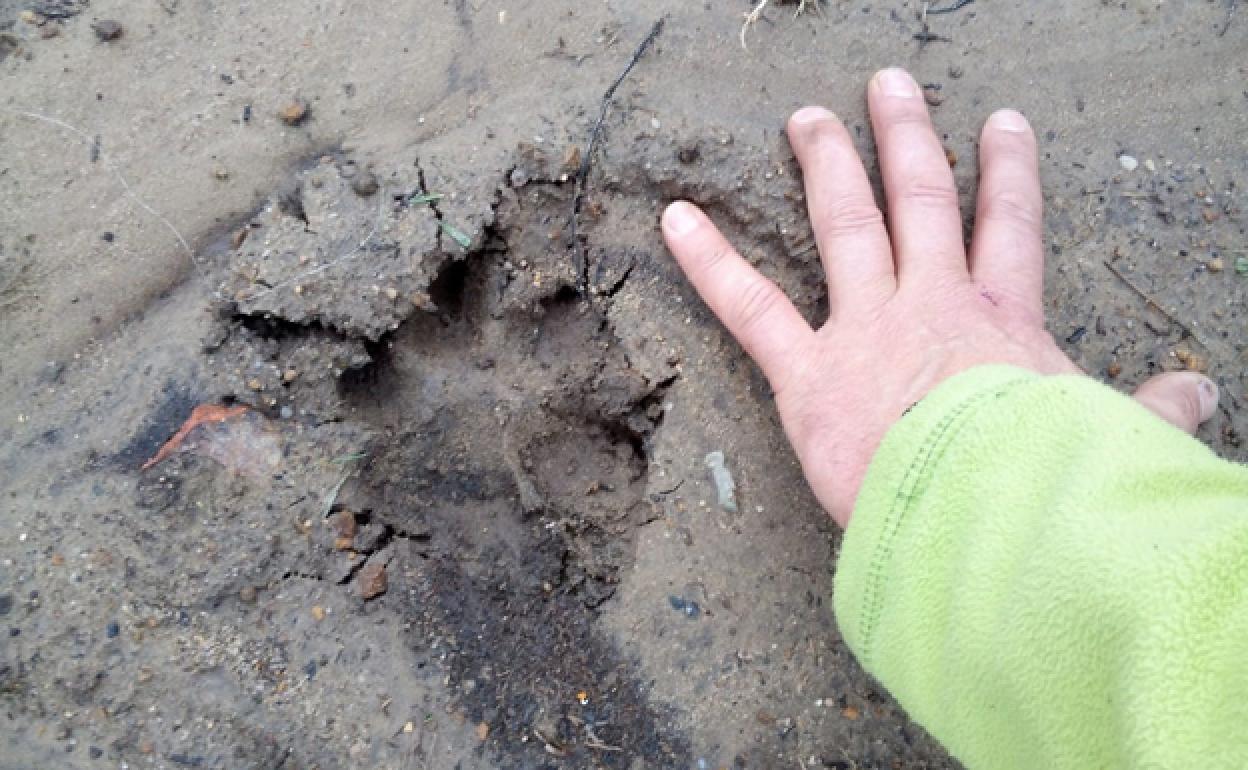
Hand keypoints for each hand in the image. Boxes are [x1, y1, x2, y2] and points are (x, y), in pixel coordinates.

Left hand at [662, 67, 1218, 527]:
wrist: (992, 520)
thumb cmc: (1051, 488)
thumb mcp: (1112, 442)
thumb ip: (1148, 416)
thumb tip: (1198, 401)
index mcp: (1005, 323)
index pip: (1011, 229)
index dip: (1007, 173)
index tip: (1003, 127)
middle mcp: (931, 305)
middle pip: (920, 201)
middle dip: (903, 138)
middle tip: (887, 87)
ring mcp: (866, 330)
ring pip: (844, 226)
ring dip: (824, 165)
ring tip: (804, 119)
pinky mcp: (808, 375)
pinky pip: (748, 308)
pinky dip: (708, 262)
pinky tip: (674, 218)